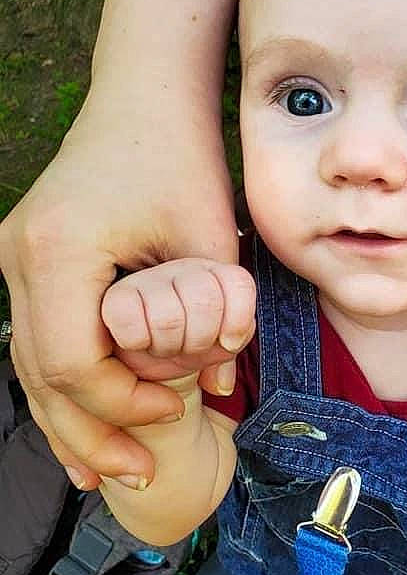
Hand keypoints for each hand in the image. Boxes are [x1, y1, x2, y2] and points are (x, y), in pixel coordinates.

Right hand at [0, 88, 237, 491]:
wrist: (145, 97)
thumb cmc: (182, 157)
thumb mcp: (210, 238)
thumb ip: (216, 319)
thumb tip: (218, 392)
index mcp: (59, 250)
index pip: (75, 361)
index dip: (123, 404)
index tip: (175, 412)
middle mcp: (20, 257)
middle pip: (41, 375)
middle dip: (91, 434)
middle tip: (137, 477)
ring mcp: (16, 259)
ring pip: (29, 365)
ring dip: (68, 422)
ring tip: (101, 475)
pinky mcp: (31, 262)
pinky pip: (38, 340)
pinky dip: (60, 387)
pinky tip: (79, 426)